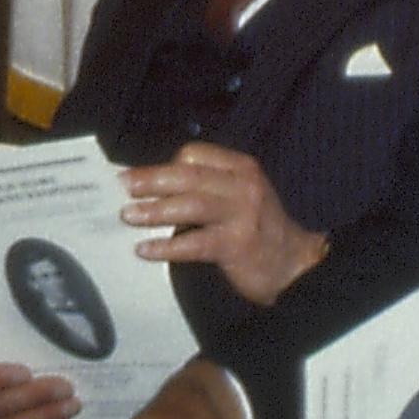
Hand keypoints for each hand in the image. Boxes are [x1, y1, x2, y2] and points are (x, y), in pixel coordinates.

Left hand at [124, 142, 327, 306]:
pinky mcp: (238, 244)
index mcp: (242, 168)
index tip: (139, 177)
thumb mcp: (241, 194)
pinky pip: (195, 243)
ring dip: (156, 210)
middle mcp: (244, 186)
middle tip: (124, 187)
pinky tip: (146, 250)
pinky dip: (167, 246)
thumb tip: (156, 187)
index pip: (196, 154)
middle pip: (190, 175)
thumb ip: (208, 186)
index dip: (165, 164)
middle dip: (152, 180)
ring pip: (192, 205)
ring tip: (129, 216)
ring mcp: (243, 214)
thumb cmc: (259, 228)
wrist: (294, 264)